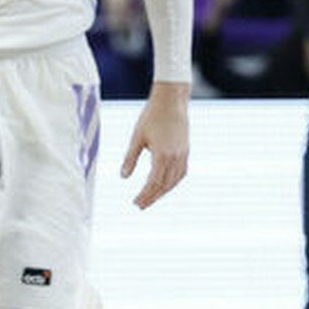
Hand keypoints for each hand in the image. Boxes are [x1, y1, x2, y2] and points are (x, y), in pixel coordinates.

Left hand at [121, 81, 190, 207]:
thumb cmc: (151, 117)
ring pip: (174, 181)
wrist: (171, 102)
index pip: (153, 183)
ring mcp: (183, 155)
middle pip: (164, 186)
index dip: (144, 195)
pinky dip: (172, 182)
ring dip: (162, 192)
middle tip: (140, 206)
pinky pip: (181, 173)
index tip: (135, 202)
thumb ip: (130, 158)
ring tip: (150, 198)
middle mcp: (175, 158)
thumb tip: (123, 177)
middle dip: (152, 197)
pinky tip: (164, 185)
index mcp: (162, 155)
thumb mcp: (137, 137)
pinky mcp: (186, 151)